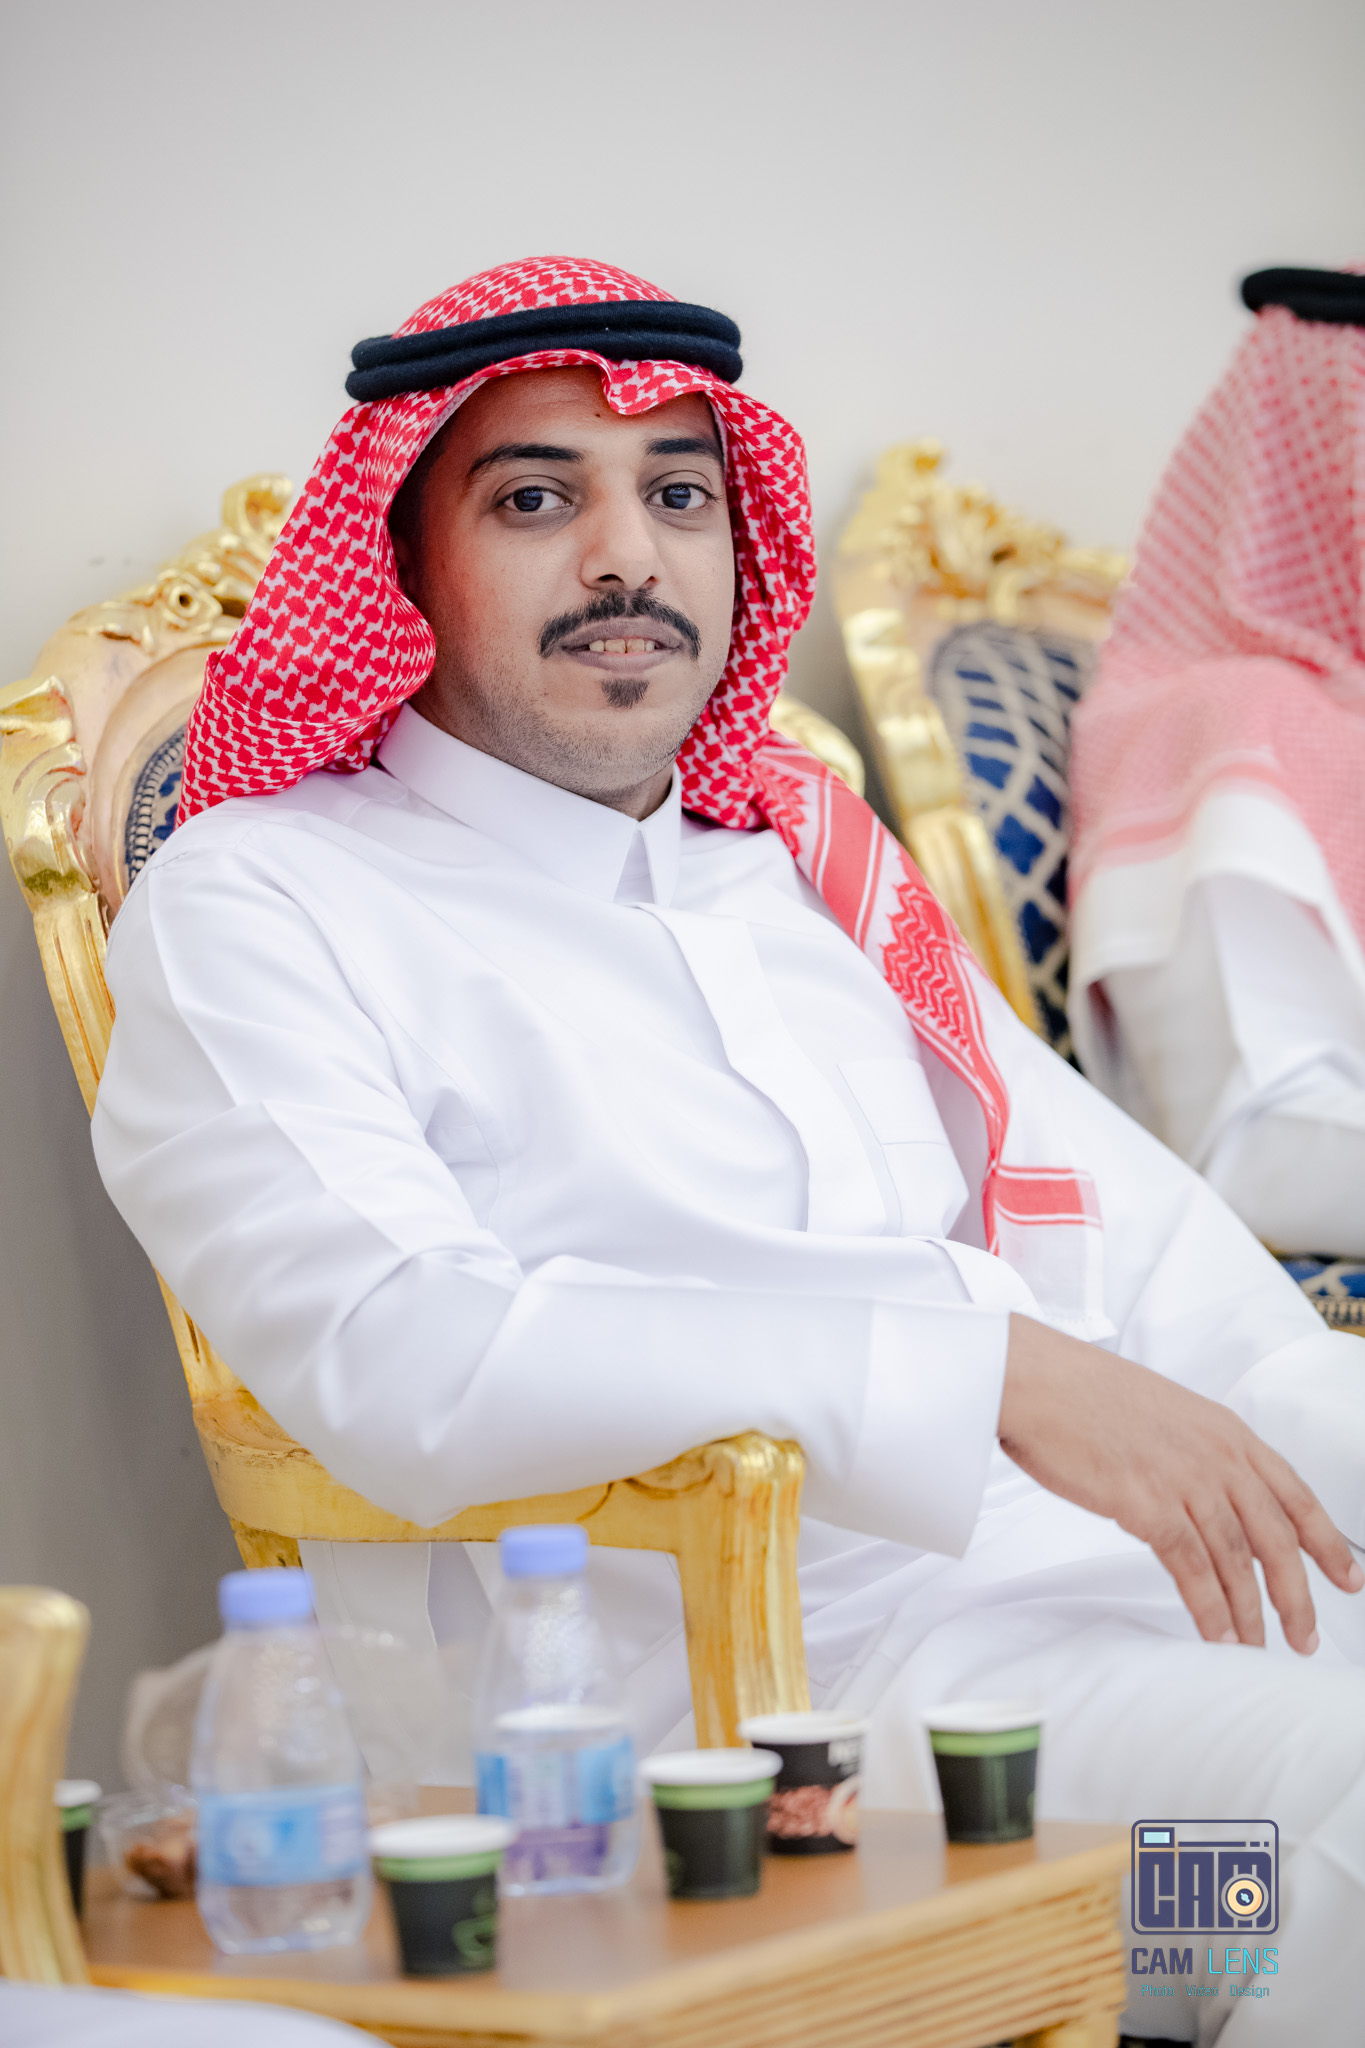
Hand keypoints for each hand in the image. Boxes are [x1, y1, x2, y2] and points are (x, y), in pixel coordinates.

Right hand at [998, 1314, 1363, 1652]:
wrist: (1035, 1380)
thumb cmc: (1081, 1393)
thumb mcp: (1162, 1412)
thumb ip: (1196, 1452)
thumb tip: (1209, 1498)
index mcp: (1224, 1429)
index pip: (1294, 1493)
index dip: (1326, 1541)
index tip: (1349, 1578)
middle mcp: (1216, 1454)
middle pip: (1276, 1537)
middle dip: (1298, 1594)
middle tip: (1307, 1637)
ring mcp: (1185, 1478)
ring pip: (1237, 1560)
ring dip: (1252, 1613)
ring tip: (1260, 1649)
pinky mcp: (1148, 1504)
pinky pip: (1193, 1570)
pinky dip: (1210, 1609)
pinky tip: (1218, 1635)